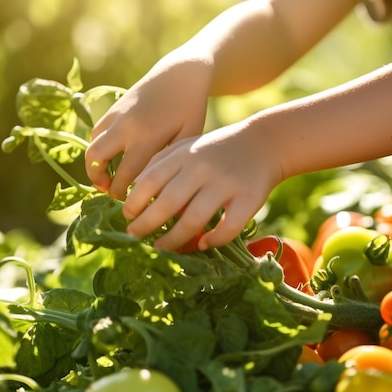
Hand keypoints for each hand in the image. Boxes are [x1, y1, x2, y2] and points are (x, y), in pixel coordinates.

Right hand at [85, 57, 211, 199]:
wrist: (181, 73)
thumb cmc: (191, 109)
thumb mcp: (190, 138)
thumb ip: (173, 162)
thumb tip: (163, 192)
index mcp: (147, 137)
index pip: (125, 174)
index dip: (122, 192)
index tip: (127, 203)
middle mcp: (126, 127)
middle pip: (97, 159)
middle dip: (99, 180)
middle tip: (110, 193)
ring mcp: (117, 116)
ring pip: (92, 145)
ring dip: (93, 164)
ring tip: (105, 178)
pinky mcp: (114, 108)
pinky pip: (96, 132)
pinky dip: (97, 147)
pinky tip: (110, 157)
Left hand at [122, 120, 282, 250]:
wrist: (264, 143)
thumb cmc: (217, 150)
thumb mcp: (187, 146)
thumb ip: (161, 164)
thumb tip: (134, 194)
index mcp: (184, 155)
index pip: (150, 181)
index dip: (134, 202)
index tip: (127, 217)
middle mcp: (202, 168)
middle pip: (167, 203)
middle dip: (146, 225)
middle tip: (135, 237)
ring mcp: (226, 184)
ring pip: (193, 220)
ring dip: (174, 239)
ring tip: (162, 248)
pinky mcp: (248, 198)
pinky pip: (228, 227)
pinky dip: (213, 239)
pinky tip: (202, 244)